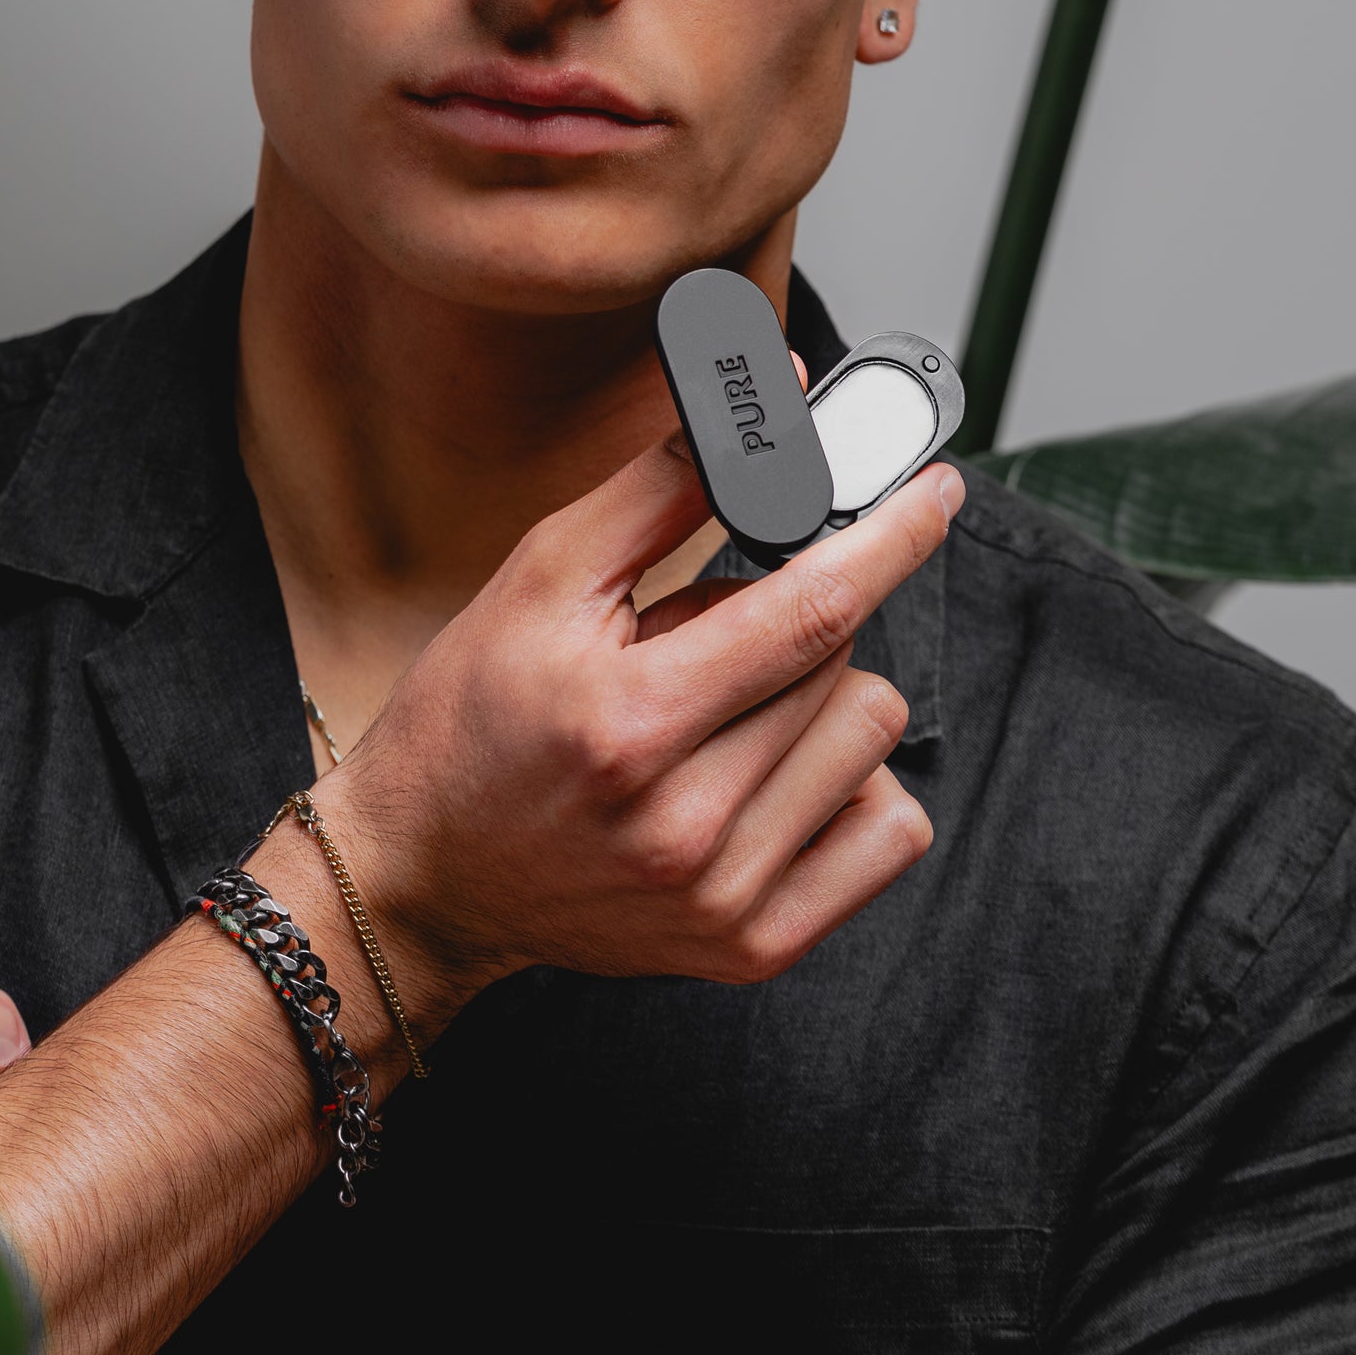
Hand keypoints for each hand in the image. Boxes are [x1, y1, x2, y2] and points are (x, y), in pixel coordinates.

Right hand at [311, 442, 958, 1018]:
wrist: (421, 876)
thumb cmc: (472, 720)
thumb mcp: (542, 579)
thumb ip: (664, 487)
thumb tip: (776, 407)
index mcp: (631, 720)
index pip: (811, 609)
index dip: (890, 538)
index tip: (934, 494)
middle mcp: (686, 821)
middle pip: (845, 667)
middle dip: (796, 626)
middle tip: (705, 647)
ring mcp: (726, 896)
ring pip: (871, 740)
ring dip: (819, 705)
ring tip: (724, 718)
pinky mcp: (752, 947)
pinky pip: (891, 834)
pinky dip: (849, 788)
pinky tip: (769, 780)